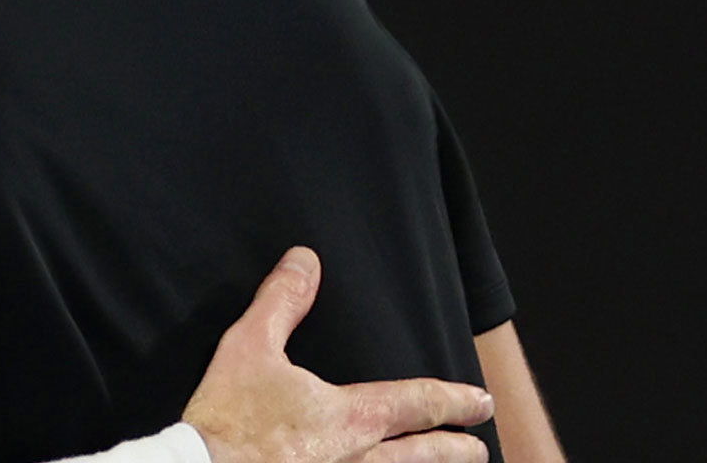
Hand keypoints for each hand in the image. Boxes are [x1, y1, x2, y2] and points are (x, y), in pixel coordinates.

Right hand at [185, 248, 494, 462]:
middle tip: (478, 446)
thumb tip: (305, 262)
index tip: (479, 400)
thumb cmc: (227, 420)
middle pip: (426, 455)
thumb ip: (281, 303)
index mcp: (352, 418)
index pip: (418, 403)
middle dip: (456, 447)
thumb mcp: (249, 347)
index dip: (453, 399)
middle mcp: (361, 460)